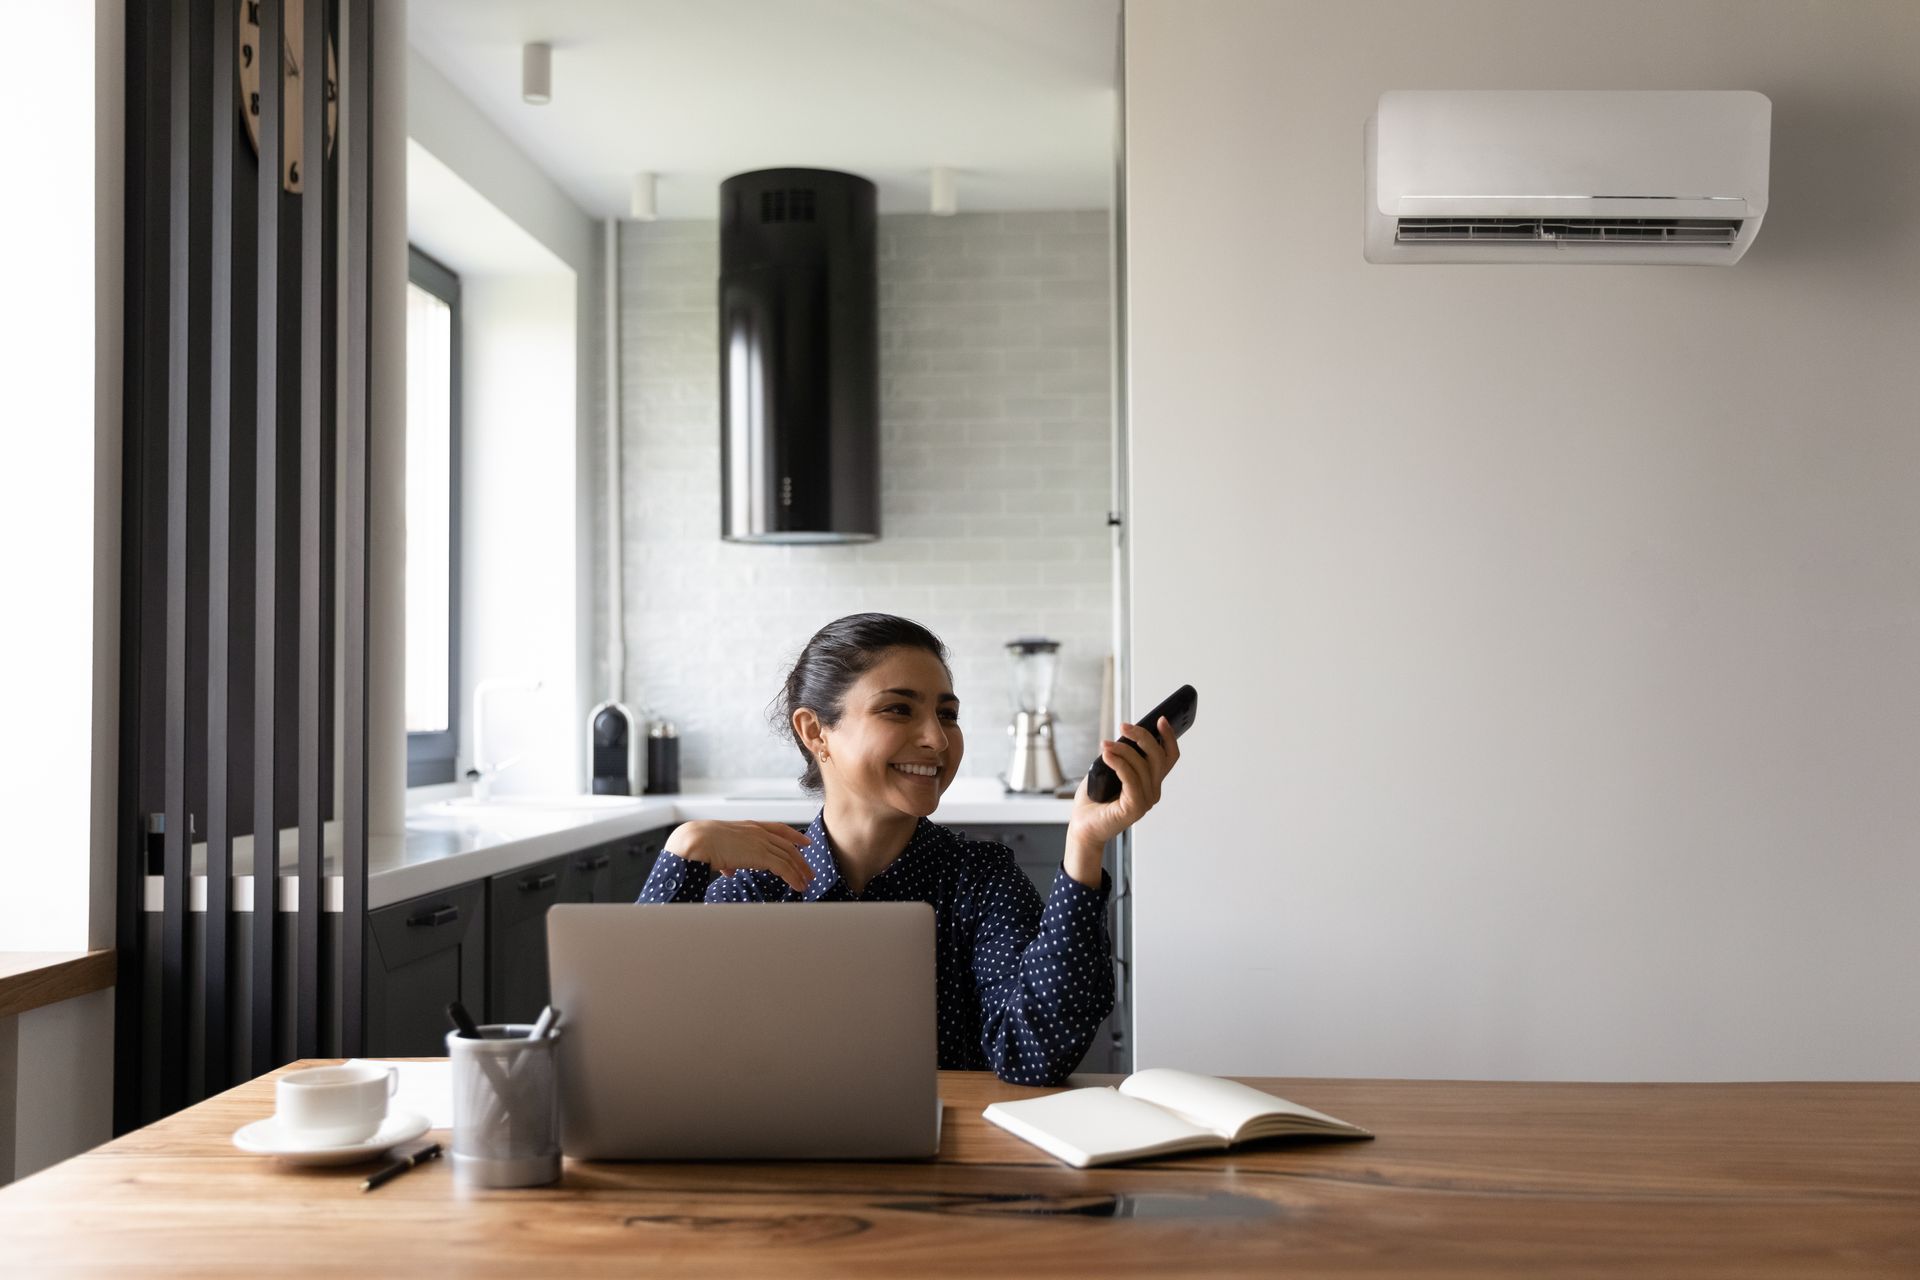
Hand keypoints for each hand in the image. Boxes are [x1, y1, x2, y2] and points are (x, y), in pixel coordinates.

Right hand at [669, 820, 815, 893]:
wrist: (698, 840)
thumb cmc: (702, 843)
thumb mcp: (720, 847)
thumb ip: (729, 859)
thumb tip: (729, 870)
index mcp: (750, 826)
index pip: (779, 829)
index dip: (794, 836)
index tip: (805, 842)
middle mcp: (759, 832)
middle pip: (788, 846)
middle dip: (801, 860)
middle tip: (809, 871)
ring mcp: (761, 843)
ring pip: (789, 857)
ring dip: (800, 871)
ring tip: (806, 882)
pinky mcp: (761, 855)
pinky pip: (783, 867)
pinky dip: (793, 877)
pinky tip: (797, 885)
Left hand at [1062, 716, 1181, 885]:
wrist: (1082, 826)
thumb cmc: (1094, 799)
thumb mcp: (1108, 769)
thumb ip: (1121, 756)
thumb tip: (1124, 734)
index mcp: (1151, 783)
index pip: (1168, 758)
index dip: (1168, 737)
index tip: (1161, 719)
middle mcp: (1153, 792)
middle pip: (1157, 757)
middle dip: (1142, 737)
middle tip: (1123, 726)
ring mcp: (1146, 802)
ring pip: (1142, 765)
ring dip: (1123, 749)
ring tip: (1105, 744)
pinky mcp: (1134, 808)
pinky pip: (1130, 778)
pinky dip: (1119, 763)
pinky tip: (1107, 754)